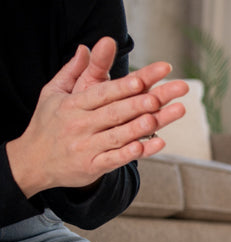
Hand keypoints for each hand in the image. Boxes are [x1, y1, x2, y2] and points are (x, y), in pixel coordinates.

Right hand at [7, 36, 188, 196]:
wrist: (33, 162)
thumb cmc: (48, 123)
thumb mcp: (53, 93)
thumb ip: (72, 71)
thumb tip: (85, 47)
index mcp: (72, 104)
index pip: (101, 93)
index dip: (121, 87)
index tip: (141, 79)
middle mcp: (79, 124)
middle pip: (113, 113)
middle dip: (137, 105)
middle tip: (158, 98)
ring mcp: (85, 147)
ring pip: (116, 136)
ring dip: (137, 129)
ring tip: (155, 120)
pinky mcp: (91, 167)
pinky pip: (113, 160)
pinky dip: (128, 154)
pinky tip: (144, 146)